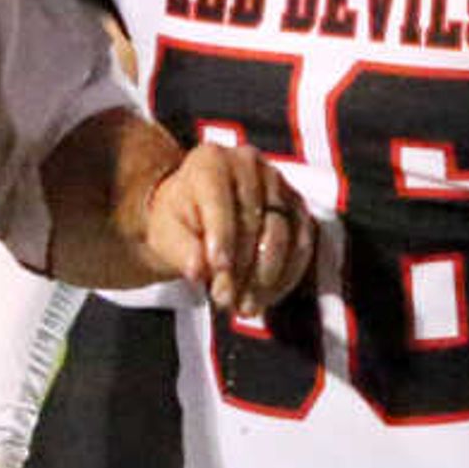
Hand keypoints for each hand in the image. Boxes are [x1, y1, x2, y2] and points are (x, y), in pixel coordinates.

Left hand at [135, 142, 311, 318]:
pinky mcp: (297, 207)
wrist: (197, 215)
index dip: (221, 235)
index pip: (220, 199)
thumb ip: (181, 249)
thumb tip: (197, 270)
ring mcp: (278, 184)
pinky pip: (302, 245)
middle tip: (224, 300)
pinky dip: (286, 276)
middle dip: (240, 266)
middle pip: (254, 220)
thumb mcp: (166, 233)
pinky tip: (266, 298)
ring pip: (283, 234)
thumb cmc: (177, 222)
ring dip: (264, 277)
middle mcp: (249, 163)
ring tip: (243, 306)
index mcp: (210, 161)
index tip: (217, 269)